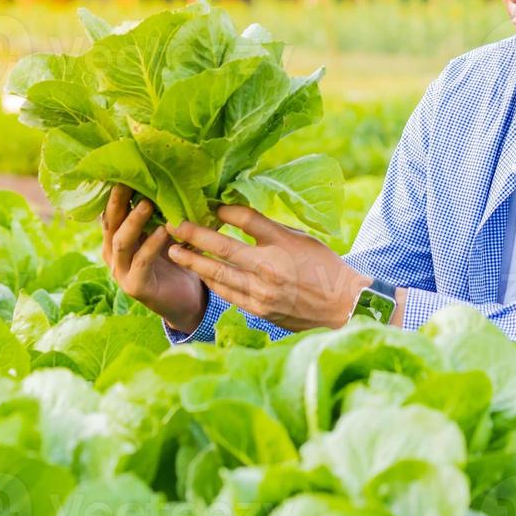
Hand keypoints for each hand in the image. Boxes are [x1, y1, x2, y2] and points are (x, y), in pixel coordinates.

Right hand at [100, 184, 205, 333]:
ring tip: (147, 203)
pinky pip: (141, 261)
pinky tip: (163, 231)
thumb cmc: (176, 260)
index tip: (125, 168)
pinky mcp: (135, 286)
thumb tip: (179, 177)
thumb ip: (165, 211)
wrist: (187, 299)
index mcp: (117, 238)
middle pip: (110, 222)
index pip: (110, 211)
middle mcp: (113, 253)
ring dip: (134, 221)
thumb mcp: (167, 232)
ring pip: (121, 241)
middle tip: (129, 179)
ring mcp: (121, 271)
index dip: (115, 191)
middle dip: (118, 200)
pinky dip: (151, 244)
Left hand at [165, 205, 369, 331]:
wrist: (341, 304)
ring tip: (174, 251)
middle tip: (173, 225)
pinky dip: (211, 281)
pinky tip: (200, 272)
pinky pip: (227, 293)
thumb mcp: (299, 238)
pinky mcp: (259, 310)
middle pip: (224, 248)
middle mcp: (271, 268)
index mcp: (283, 244)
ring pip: (219, 274)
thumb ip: (267, 228)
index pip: (247, 220)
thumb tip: (234, 212)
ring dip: (194, 262)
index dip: (225, 211)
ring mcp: (263, 292)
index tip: (209, 206)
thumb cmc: (321, 265)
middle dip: (194, 236)